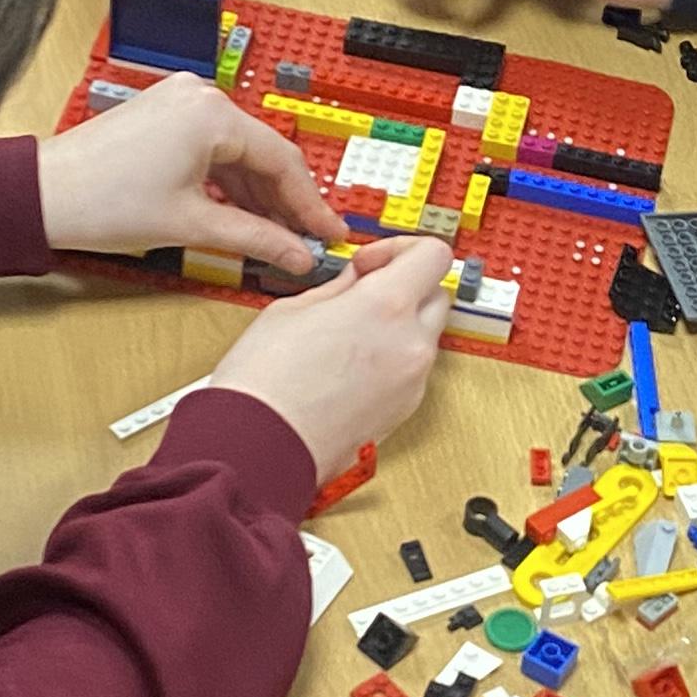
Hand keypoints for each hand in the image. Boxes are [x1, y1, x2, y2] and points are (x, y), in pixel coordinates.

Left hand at [39, 75, 335, 271]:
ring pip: (238, 153)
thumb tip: (297, 254)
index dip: (311, 204)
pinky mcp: (164, 116)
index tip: (329, 232)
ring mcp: (180, 103)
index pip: (283, 161)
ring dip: (257, 195)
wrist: (40, 194)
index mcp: (212, 114)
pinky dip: (228, 182)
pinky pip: (212, 148)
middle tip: (308, 239)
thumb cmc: (101, 201)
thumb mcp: (193, 225)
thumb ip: (256, 238)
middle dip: (286, 201)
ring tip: (276, 236)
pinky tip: (240, 214)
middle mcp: (200, 97)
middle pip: (263, 154)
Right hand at [210, 233, 450, 471]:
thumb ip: (340, 287)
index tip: (372, 261)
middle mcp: (411, 343)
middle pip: (437, 294)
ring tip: (350, 334)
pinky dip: (392, 359)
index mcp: (386, 306)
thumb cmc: (264, 383)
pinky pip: (412, 370)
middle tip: (363, 292)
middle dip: (406, 287)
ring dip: (400, 325)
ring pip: (425, 335)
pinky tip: (350, 366)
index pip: (433, 255)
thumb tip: (356, 280)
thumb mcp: (294, 309)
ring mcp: (413, 381)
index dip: (402, 250)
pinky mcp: (405, 410)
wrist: (259, 447)